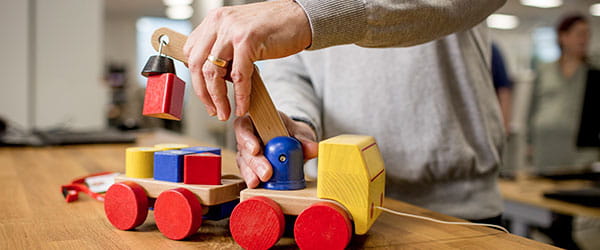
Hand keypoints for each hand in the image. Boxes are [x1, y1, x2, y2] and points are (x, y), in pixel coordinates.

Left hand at [183, 0, 310, 120]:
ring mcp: (232, 30)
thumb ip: (226, 49)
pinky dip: (240, 96)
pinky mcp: (247, 41)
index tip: (205, 95)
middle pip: (198, 65)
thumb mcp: (241, 33)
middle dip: (204, 94)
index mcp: (214, 20)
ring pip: (214, 72)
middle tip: (214, 110)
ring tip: (225, 112)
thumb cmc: (276, 27)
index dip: (196, 78)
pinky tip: (243, 106)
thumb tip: (217, 76)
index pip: (191, 53)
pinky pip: (238, 76)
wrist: (300, 18)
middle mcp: (219, 22)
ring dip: (218, 98)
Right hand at [234, 112, 317, 187]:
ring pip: (244, 164)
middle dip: (255, 163)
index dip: (247, 138)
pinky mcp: (250, 168)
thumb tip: (313, 148)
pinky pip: (249, 174)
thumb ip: (304, 139)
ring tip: (259, 182)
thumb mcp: (300, 133)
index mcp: (255, 122)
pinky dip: (254, 180)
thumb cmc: (292, 133)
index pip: (244, 127)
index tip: (256, 149)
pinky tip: (257, 186)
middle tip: (266, 173)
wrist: (294, 144)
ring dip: (252, 174)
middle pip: (244, 149)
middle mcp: (247, 138)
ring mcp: (247, 154)